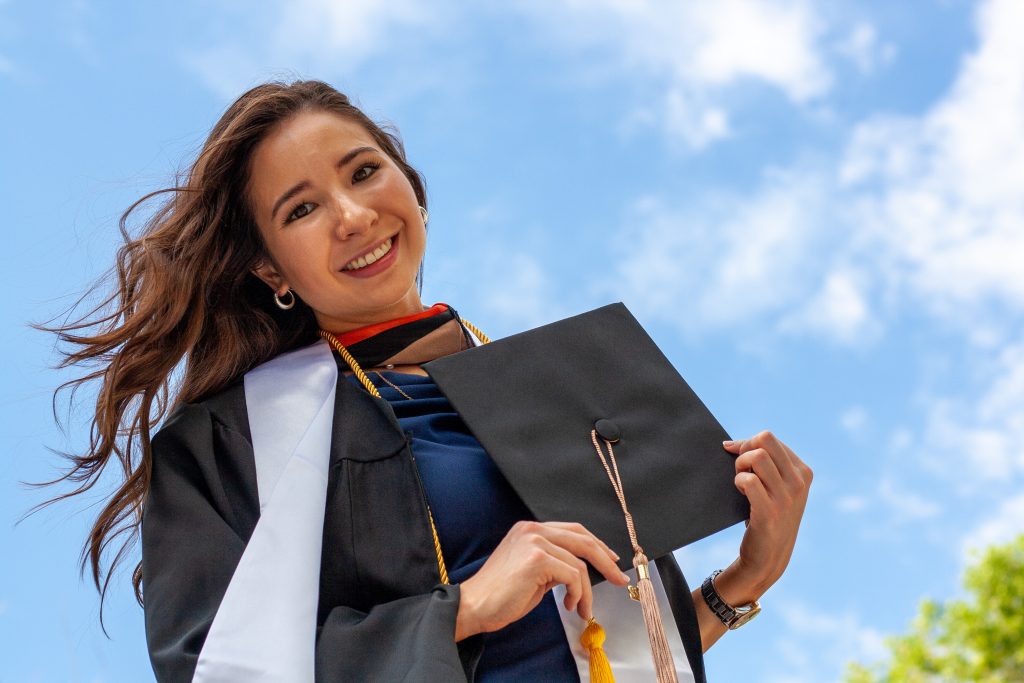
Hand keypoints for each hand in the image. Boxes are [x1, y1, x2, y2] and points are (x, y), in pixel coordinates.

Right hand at [455, 520, 629, 640]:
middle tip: (619, 579)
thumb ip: (554, 563)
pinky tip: (568, 605)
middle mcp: (532, 529)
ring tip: (581, 608)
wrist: (474, 605)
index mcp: (530, 529)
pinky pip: (572, 576)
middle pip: (582, 540)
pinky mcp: (537, 559)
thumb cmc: (501, 595)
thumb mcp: (533, 572)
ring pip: (579, 563)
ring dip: (586, 591)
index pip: (573, 531)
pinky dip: (577, 594)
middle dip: (605, 561)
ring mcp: (534, 541)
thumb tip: (581, 571)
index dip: (596, 545)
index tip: (611, 560)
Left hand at [722, 430, 812, 597]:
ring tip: (741, 482)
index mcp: (803, 472)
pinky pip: (748, 481)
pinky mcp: (770, 512)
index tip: (739, 459)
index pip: (769, 438)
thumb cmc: (766, 517)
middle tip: (741, 469)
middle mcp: (799, 482)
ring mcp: (786, 497)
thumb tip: (729, 444)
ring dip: (740, 466)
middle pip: (764, 440)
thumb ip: (767, 465)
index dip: (747, 444)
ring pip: (757, 457)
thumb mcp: (779, 489)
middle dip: (744, 449)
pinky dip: (738, 482)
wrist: (768, 558)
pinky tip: (740, 494)